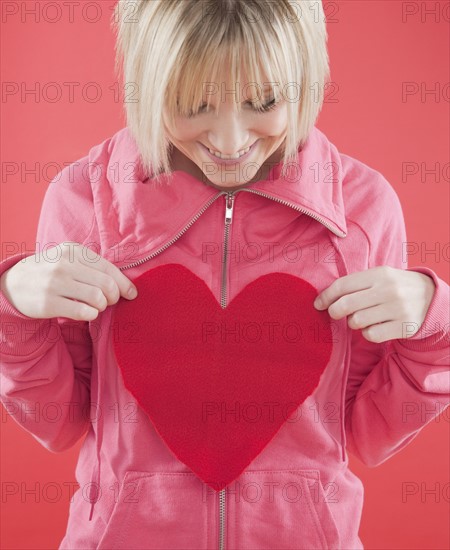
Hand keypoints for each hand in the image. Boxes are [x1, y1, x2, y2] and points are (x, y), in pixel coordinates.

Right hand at [0, 241, 137, 320]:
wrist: (12, 284)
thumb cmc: (50, 273)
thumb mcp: (68, 259)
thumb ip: (93, 267)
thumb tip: (127, 286)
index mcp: (72, 250)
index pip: (108, 268)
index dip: (124, 283)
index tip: (132, 293)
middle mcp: (64, 264)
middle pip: (107, 284)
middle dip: (114, 296)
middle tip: (109, 302)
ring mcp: (55, 283)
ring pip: (97, 298)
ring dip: (102, 306)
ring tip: (96, 306)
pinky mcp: (49, 303)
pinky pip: (84, 312)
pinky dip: (91, 315)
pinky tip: (87, 313)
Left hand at [313, 266, 435, 342]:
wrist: (431, 297)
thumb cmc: (394, 286)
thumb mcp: (379, 276)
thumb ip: (356, 283)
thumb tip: (325, 298)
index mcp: (379, 274)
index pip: (343, 285)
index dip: (326, 296)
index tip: (318, 304)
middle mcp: (388, 290)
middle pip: (345, 305)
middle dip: (334, 312)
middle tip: (335, 314)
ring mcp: (397, 309)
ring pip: (356, 322)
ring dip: (353, 323)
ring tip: (361, 318)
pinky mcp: (404, 327)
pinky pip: (371, 335)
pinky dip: (367, 333)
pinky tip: (373, 326)